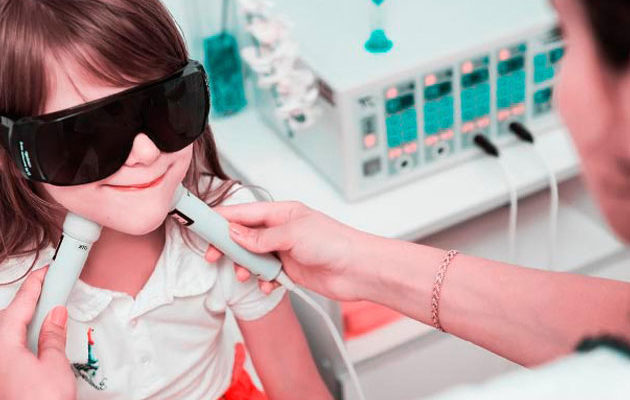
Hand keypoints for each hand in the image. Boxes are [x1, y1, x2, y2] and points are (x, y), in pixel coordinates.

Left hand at [0, 267, 75, 399]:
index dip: (36, 284)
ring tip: (50, 313)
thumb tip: (55, 315)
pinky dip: (25, 337)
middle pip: (9, 317)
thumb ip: (53, 337)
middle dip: (30, 301)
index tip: (49, 270)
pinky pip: (10, 348)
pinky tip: (39, 339)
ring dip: (28, 321)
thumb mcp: (54, 367)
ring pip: (9, 333)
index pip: (20, 304)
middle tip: (53, 288)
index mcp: (2, 345)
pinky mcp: (3, 377)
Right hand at [204, 201, 375, 300]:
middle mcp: (281, 230)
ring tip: (247, 274)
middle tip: (214, 256)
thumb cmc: (335, 243)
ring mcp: (284, 251)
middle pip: (243, 236)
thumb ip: (260, 237)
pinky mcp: (290, 270)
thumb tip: (234, 234)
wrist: (359, 270)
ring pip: (252, 257)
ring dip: (245, 266)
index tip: (201, 224)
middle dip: (228, 246)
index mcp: (281, 213)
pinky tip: (267, 285)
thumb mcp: (292, 234)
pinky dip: (262, 280)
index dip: (221, 218)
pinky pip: (266, 274)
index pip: (243, 212)